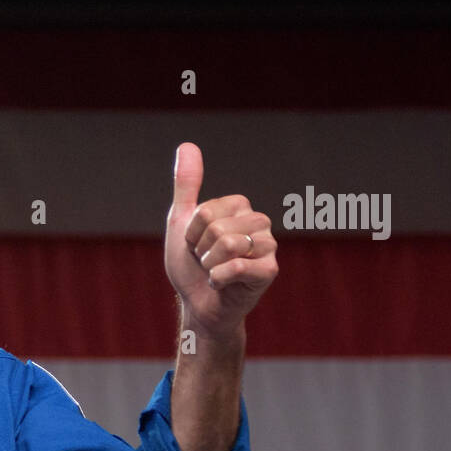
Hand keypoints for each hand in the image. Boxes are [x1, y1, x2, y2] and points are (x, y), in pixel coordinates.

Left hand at [164, 142, 277, 337]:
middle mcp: (259, 222)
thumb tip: (187, 145)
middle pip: (217, 227)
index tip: (196, 245)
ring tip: (215, 271)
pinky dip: (218, 279)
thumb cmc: (191, 266)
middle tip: (206, 261)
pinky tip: (222, 284)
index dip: (192, 233)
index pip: (206, 211)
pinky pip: (236, 266)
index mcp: (240, 207)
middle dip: (201, 250)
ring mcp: (267, 246)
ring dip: (209, 265)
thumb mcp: (181, 222)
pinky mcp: (269, 271)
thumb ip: (187, 185)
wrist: (198, 305)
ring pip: (228, 244)